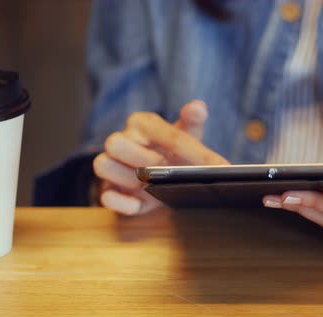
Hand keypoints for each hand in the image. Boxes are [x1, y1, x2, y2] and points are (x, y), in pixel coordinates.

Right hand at [93, 100, 228, 214]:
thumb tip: (198, 107)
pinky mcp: (110, 191)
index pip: (169, 135)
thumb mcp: (185, 134)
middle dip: (144, 158)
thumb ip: (193, 120)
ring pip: (103, 165)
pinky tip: (137, 204)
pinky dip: (120, 202)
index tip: (219, 166)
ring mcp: (111, 167)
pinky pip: (106, 196)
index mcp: (142, 123)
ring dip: (129, 178)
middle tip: (168, 169)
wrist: (158, 174)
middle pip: (115, 142)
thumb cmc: (172, 150)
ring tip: (152, 185)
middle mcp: (121, 141)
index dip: (196, 152)